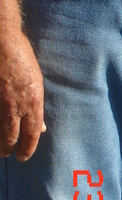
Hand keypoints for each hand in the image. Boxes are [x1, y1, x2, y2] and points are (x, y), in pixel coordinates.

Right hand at [0, 28, 44, 159]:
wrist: (3, 42)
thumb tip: (41, 128)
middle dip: (7, 149)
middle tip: (6, 154)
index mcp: (33, 101)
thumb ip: (36, 106)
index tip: (23, 156)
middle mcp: (16, 105)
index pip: (32, 134)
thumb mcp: (36, 82)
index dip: (28, 148)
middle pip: (10, 137)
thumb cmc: (21, 59)